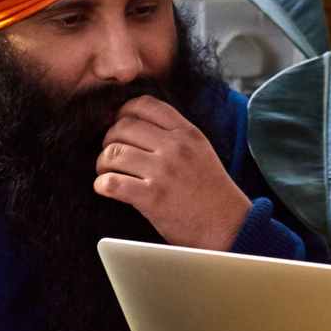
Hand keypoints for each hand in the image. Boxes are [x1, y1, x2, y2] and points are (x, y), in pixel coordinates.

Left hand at [95, 96, 248, 251]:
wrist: (228, 225)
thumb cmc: (213, 191)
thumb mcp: (202, 151)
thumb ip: (177, 136)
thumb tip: (140, 127)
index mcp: (188, 133)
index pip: (146, 105)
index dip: (124, 111)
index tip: (118, 123)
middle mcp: (175, 148)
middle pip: (123, 127)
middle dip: (109, 139)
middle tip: (111, 153)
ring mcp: (163, 171)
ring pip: (113, 153)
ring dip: (103, 163)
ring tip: (107, 172)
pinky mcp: (152, 197)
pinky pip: (112, 182)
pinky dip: (102, 185)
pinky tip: (106, 188)